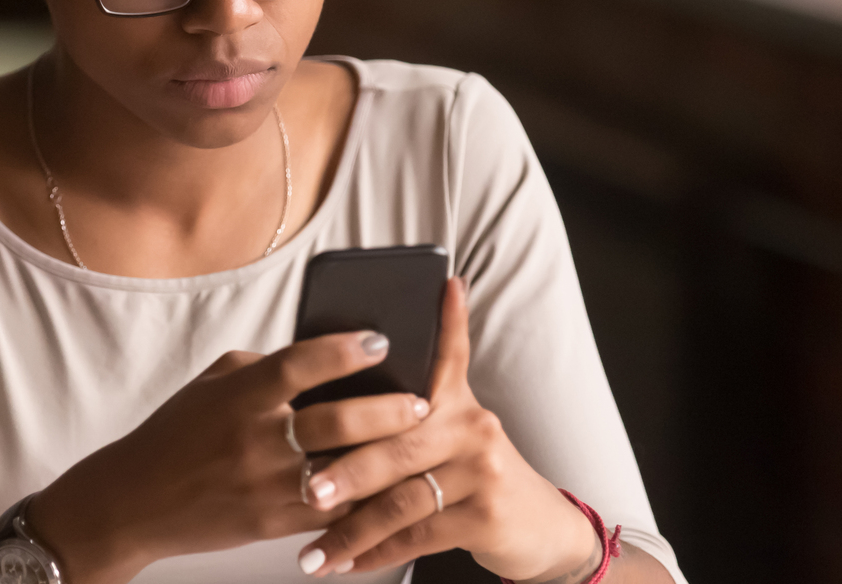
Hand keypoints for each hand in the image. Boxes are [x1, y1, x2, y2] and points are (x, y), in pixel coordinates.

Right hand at [27, 330, 433, 583]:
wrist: (135, 501)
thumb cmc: (176, 434)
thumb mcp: (212, 384)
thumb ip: (264, 368)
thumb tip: (322, 356)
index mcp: (239, 395)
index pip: (300, 364)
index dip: (344, 351)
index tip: (380, 341)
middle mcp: (254, 439)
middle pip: (335, 422)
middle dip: (387, 411)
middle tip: (423, 401)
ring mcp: (264, 485)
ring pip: (342, 472)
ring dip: (386, 459)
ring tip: (419, 446)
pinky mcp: (270, 524)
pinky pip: (331, 512)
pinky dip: (364, 500)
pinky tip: (391, 488)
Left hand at [292, 279, 600, 581]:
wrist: (538, 525)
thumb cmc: (472, 473)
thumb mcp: (452, 428)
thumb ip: (406, 406)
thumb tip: (347, 375)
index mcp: (455, 398)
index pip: (447, 351)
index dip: (444, 318)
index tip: (436, 285)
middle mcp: (472, 426)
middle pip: (397, 443)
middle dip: (345, 470)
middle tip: (303, 488)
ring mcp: (482, 470)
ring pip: (402, 499)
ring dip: (351, 529)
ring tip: (312, 550)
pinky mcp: (486, 515)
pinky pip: (418, 536)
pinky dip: (376, 553)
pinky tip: (346, 564)